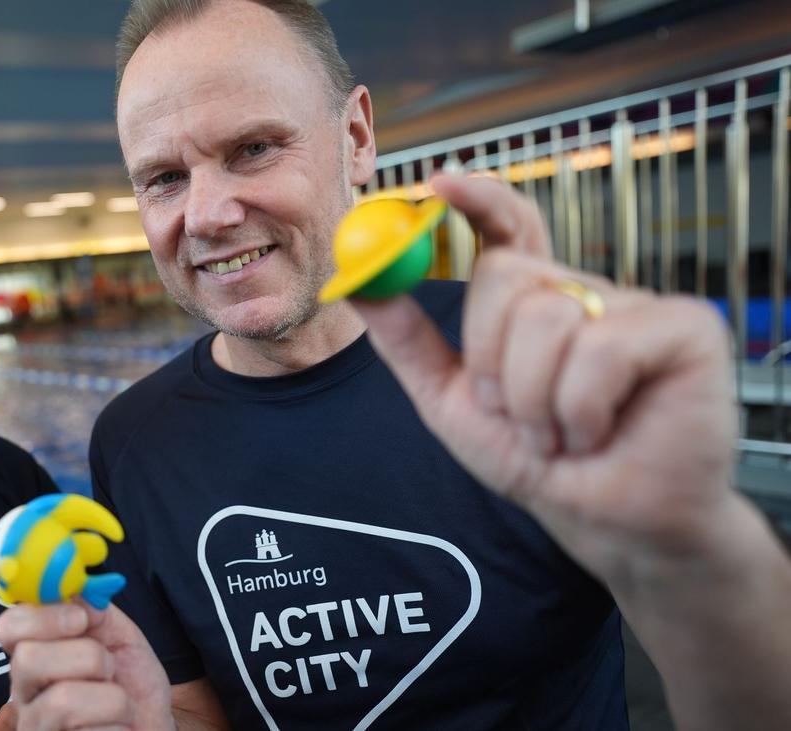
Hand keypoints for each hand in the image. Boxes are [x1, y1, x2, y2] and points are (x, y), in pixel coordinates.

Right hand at [0, 601, 174, 730]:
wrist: (153, 727)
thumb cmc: (132, 688)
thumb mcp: (120, 639)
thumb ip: (96, 612)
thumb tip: (78, 593)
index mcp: (37, 656)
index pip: (8, 627)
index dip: (41, 617)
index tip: (80, 618)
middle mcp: (25, 693)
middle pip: (27, 660)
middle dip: (88, 658)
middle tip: (109, 670)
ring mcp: (36, 726)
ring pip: (62, 701)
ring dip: (112, 699)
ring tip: (119, 706)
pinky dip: (118, 728)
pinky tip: (116, 730)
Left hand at [351, 174, 737, 583]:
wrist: (606, 523)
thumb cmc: (541, 464)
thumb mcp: (451, 402)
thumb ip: (407, 341)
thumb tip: (357, 282)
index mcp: (533, 302)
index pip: (506, 228)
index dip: (475, 198)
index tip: (435, 184)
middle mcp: (583, 293)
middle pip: (504, 276)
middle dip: (489, 359)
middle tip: (514, 414)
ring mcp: (636, 306)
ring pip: (546, 318)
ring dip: (534, 400)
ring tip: (562, 435)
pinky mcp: (685, 329)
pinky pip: (599, 349)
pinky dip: (580, 410)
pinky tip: (598, 434)